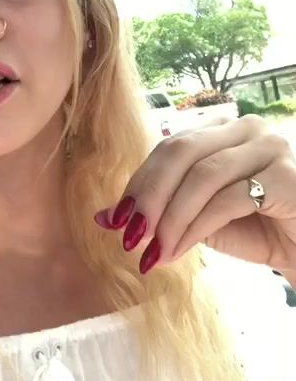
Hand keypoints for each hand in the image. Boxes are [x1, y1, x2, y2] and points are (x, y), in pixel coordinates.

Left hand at [95, 115, 295, 275]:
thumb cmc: (259, 230)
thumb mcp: (200, 218)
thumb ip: (161, 211)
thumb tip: (103, 217)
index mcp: (224, 129)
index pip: (170, 146)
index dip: (138, 181)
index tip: (113, 219)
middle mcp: (248, 128)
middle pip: (180, 151)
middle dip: (147, 195)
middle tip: (125, 234)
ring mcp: (271, 147)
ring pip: (201, 176)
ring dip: (169, 218)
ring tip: (152, 252)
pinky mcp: (287, 175)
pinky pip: (228, 199)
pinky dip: (194, 228)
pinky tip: (176, 251)